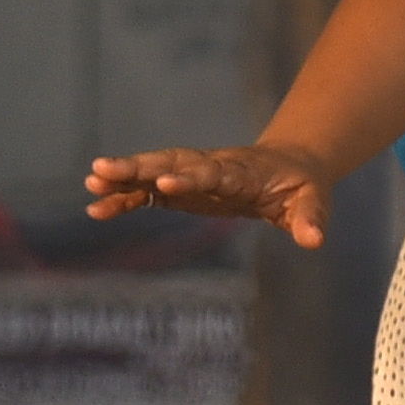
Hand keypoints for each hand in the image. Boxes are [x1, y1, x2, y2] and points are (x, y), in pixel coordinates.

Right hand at [86, 145, 337, 247]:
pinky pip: (148, 192)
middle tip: (102, 170)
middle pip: (170, 163)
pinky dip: (125, 199)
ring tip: (90, 184)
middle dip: (137, 167)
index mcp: (242, 171)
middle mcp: (211, 167)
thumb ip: (311, 219)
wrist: (289, 166)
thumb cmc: (301, 186)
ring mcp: (192, 175)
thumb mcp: (313, 202)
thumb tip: (315, 240)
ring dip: (122, 177)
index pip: (211, 173)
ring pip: (153, 171)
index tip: (163, 182)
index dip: (188, 177)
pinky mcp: (181, 187)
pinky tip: (98, 209)